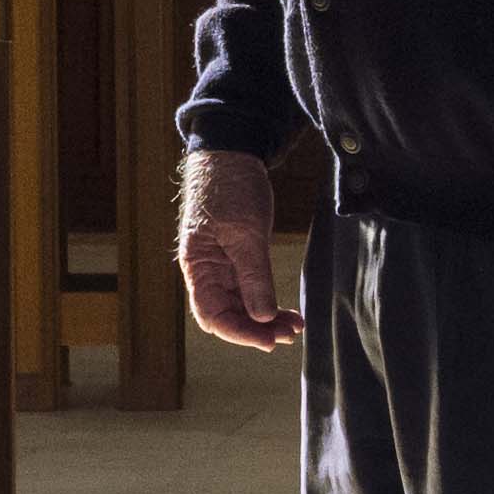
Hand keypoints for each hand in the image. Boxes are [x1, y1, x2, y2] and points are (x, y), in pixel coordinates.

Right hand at [176, 146, 303, 351]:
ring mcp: (222, 266)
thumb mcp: (246, 231)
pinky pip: (250, 290)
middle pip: (228, 316)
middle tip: (291, 334)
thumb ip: (253, 275)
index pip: (212, 315)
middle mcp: (207, 272)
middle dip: (258, 329)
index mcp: (198, 266)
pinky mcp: (238, 258)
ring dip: (266, 319)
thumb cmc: (230, 187)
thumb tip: (262, 316)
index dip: (239, 333)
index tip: (269, 340)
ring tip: (295, 326)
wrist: (231, 154)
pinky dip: (268, 302)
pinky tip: (287, 311)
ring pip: (241, 306)